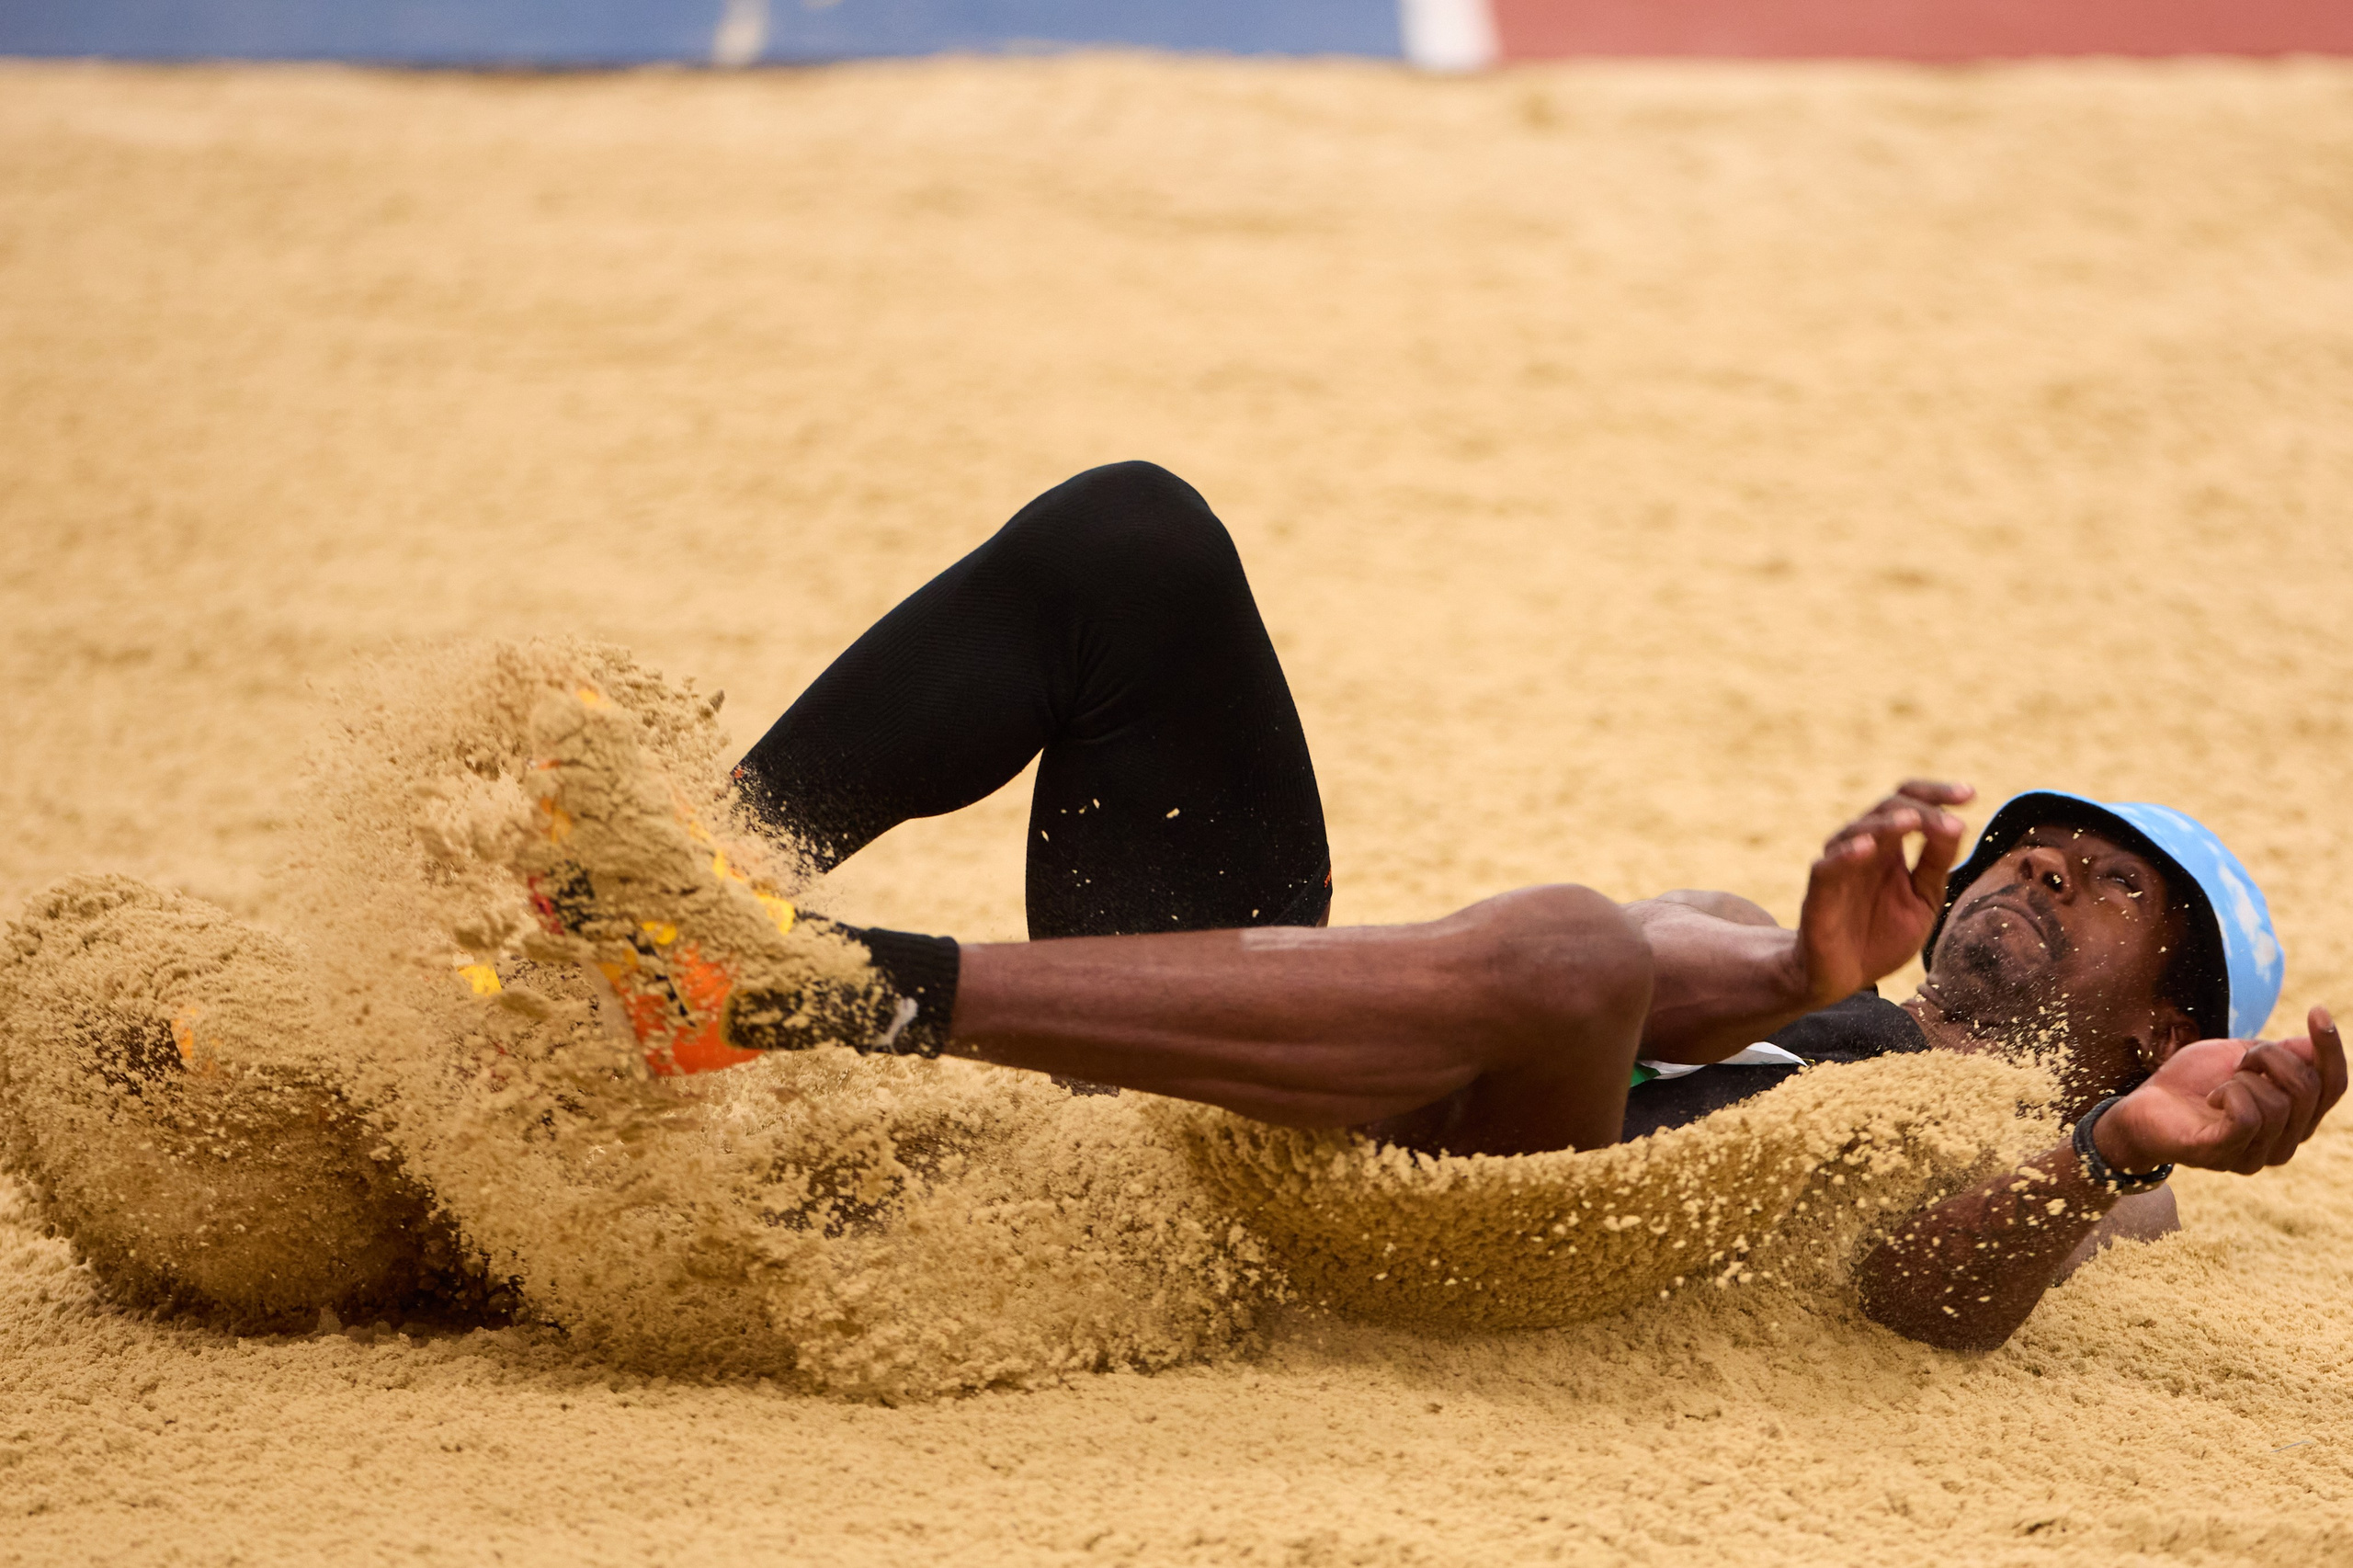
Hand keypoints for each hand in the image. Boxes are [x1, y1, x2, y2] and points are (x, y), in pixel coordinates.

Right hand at [1792, 780, 1971, 1007]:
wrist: (1843, 979)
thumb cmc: (1881, 937)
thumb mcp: (1923, 899)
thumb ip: (1936, 864)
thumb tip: (1957, 824)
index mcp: (1890, 848)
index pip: (1908, 804)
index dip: (1935, 794)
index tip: (1969, 794)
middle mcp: (1863, 850)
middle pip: (1887, 808)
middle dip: (1921, 810)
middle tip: (1950, 823)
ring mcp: (1839, 869)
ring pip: (1856, 830)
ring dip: (1886, 824)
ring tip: (1912, 822)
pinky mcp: (1818, 895)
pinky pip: (1827, 867)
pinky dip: (1845, 854)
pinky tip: (1866, 847)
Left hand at [2099, 1007, 2349, 1174]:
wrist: (2142, 1104)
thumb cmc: (2194, 1080)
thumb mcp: (2242, 1056)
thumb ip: (2284, 1054)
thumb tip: (2319, 1044)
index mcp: (2296, 1119)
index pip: (2333, 1085)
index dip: (2331, 1049)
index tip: (2317, 1011)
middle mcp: (2285, 1143)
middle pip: (2307, 1088)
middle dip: (2270, 1058)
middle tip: (2238, 1061)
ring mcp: (2257, 1155)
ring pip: (2277, 1103)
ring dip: (2241, 1078)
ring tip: (2219, 1085)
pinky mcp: (2224, 1154)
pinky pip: (2248, 1118)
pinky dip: (2228, 1094)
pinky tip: (2211, 1099)